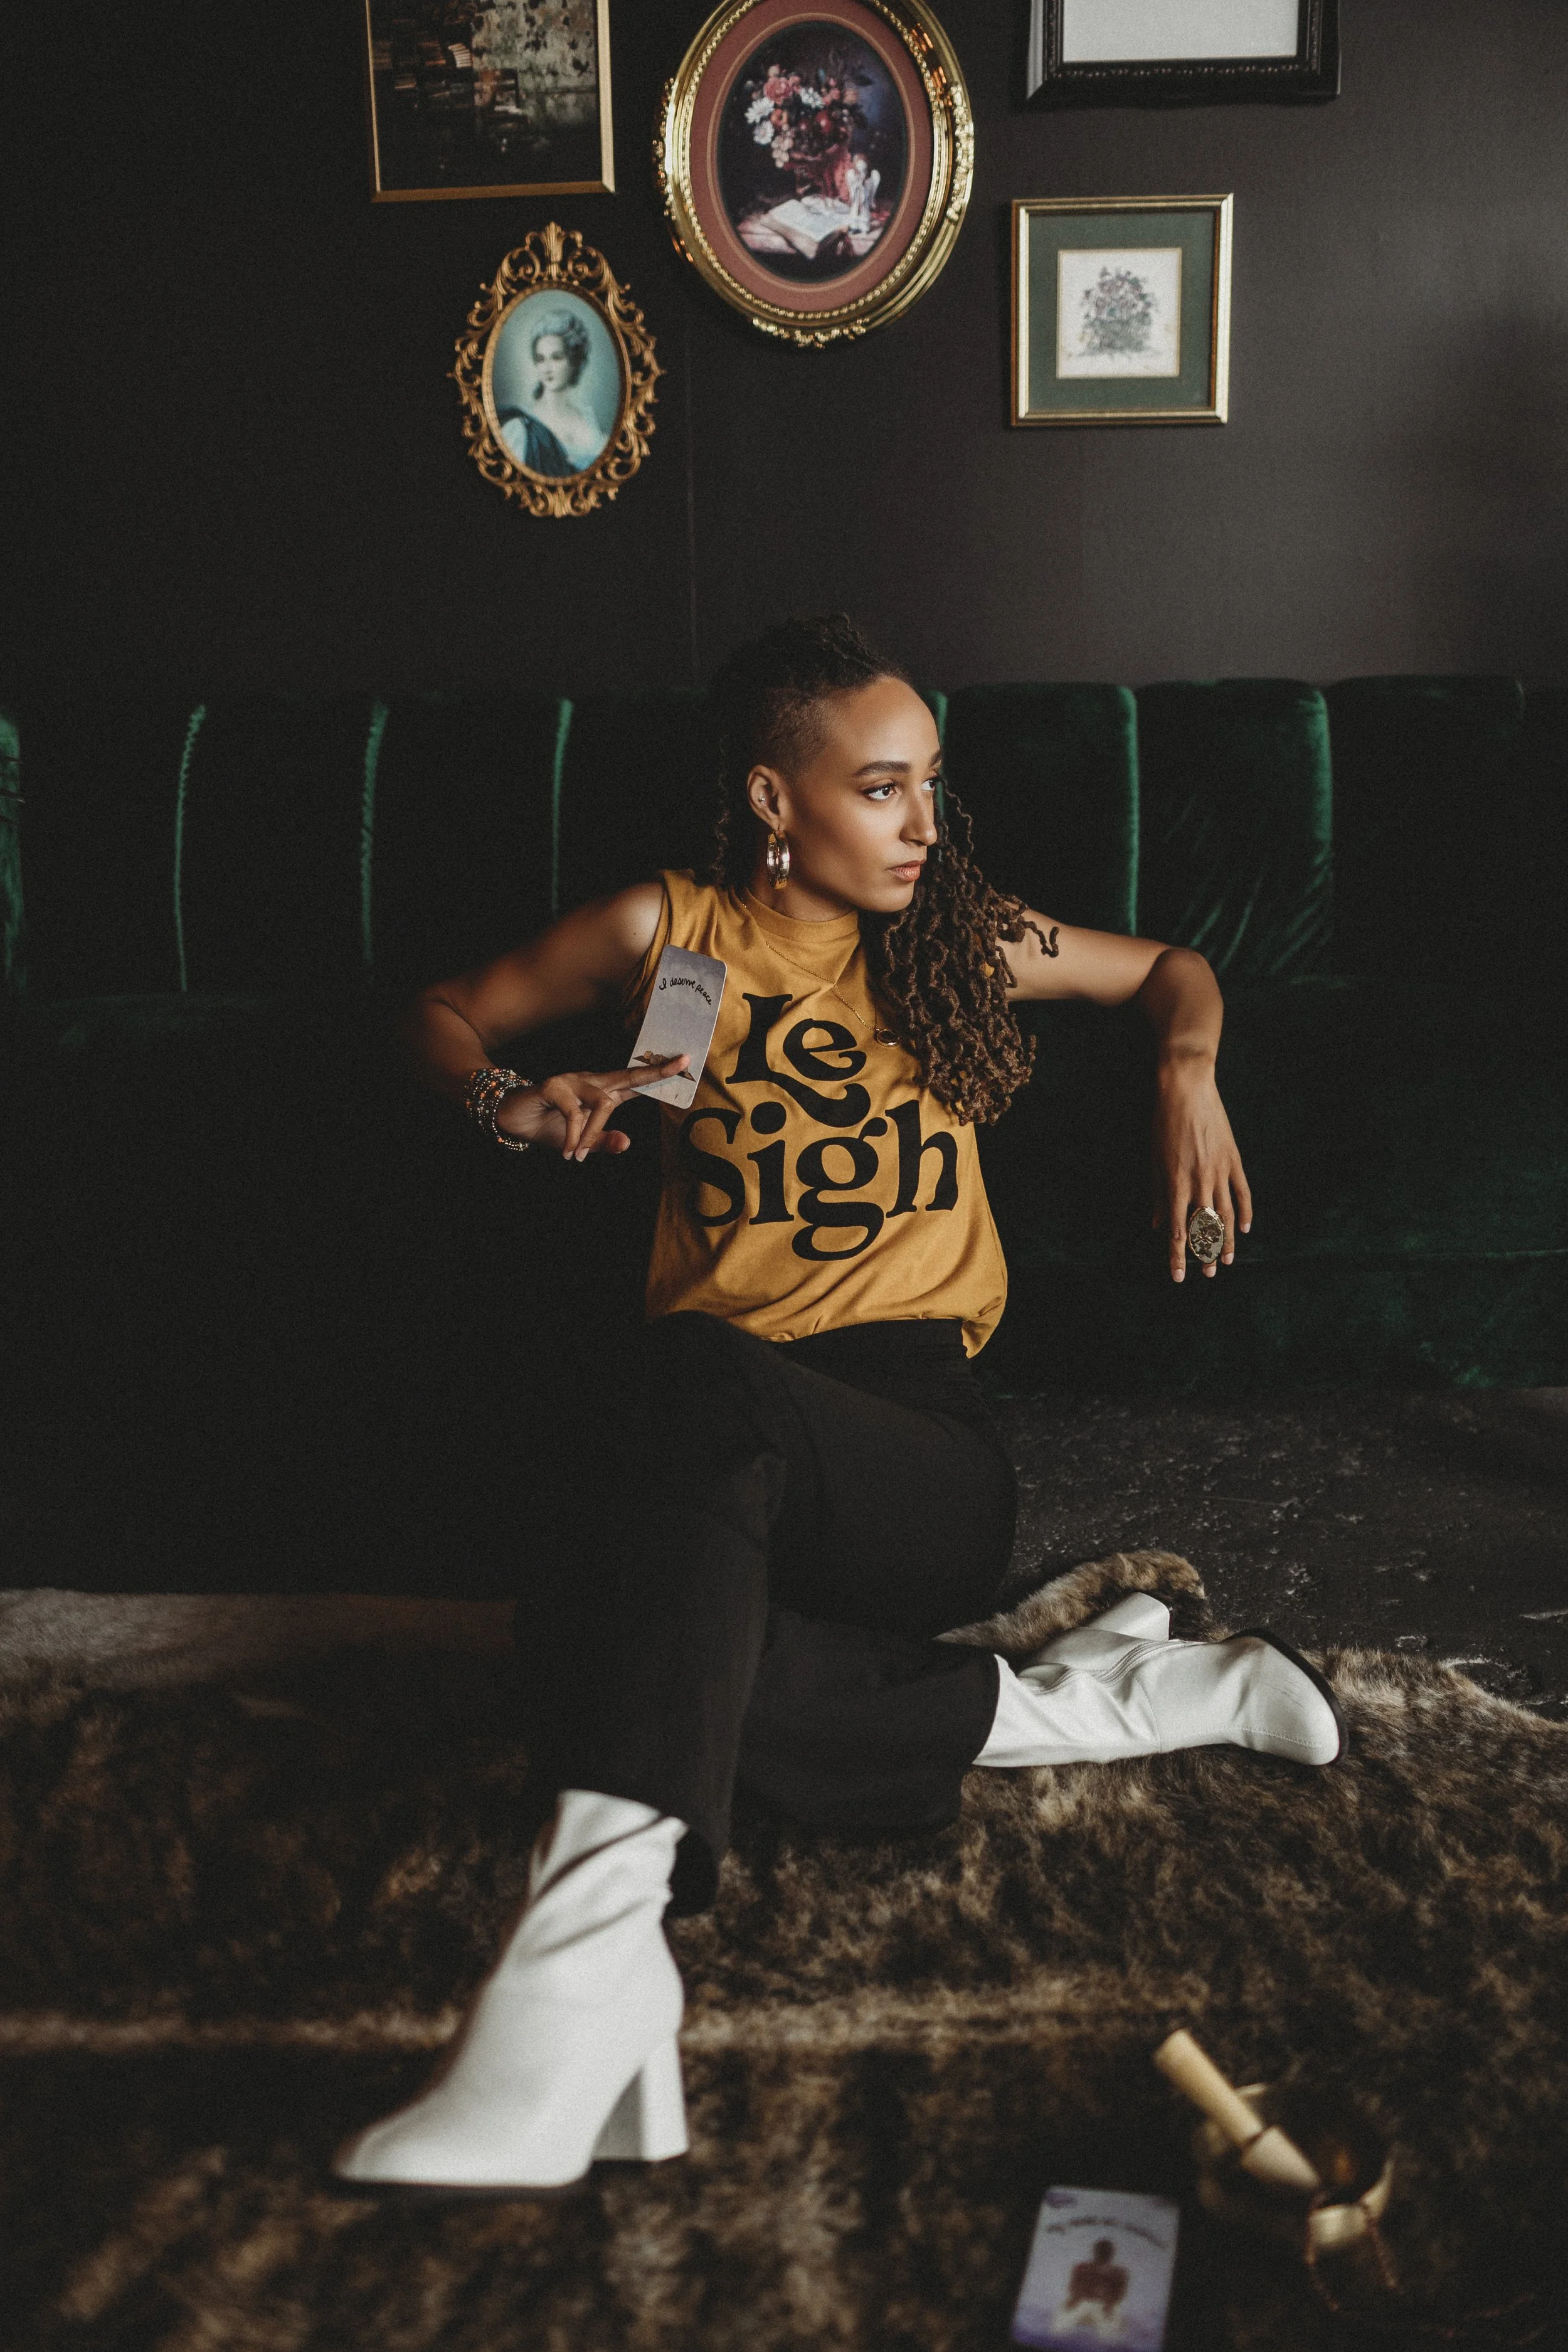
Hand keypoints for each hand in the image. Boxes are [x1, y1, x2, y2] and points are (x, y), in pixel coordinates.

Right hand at [498, 1055, 689, 1160]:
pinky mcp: (553, 1086)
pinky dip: (574, 1136)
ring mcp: (573, 1080)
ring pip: (602, 1103)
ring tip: (579, 1156)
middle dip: (656, 1071)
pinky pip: (574, 1112)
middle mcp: (591, 1081)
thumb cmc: (549, 1127)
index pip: (635, 1082)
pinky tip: (568, 1152)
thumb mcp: (581, 1143)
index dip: (659, 1074)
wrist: (512, 1120)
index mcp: (601, 1092)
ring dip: (593, 1133)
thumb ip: (603, 1143)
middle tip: (680, 1063)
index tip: (685, 1062)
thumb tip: (627, 1143)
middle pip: (628, 1075)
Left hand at [1151, 1057, 1252, 1281]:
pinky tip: (1244, 1228)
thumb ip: (1158, 1195)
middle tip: (1207, 1273)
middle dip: (1205, 1254)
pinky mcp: (1234, 1160)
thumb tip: (1157, 1225)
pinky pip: (1243, 1193)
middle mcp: (1200, 1183)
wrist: (1186, 1090)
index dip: (1177, 1257)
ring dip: (1226, 1240)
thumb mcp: (1154, 1161)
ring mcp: (1220, 1172)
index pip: (1177, 1232)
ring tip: (1226, 1260)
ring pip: (1226, 1215)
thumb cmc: (1163, 1124)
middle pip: (1205, 1228)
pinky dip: (1245, 1212)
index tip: (1177, 1276)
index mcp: (1175, 1185)